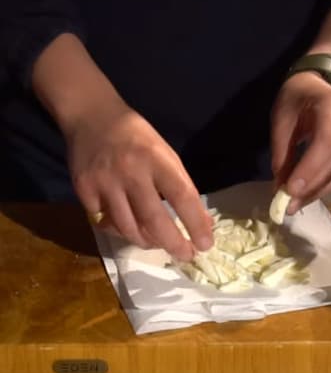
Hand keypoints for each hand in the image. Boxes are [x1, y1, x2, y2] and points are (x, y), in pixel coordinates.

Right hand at [65, 102, 212, 260]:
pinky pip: (105, 222)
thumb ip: (182, 187)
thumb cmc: (138, 138)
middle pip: (153, 220)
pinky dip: (120, 229)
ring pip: (127, 228)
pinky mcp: (83, 189)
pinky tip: (129, 226)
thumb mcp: (166, 154)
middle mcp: (131, 171)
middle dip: (173, 244)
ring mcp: (104, 182)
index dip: (195, 224)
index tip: (206, 245)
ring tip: (159, 243)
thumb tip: (202, 224)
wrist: (91, 116)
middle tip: (185, 256)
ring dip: (147, 242)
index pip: (182, 197)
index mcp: (157, 159)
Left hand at [270, 71, 330, 212]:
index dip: (310, 169)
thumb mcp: (282, 119)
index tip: (291, 191)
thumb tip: (280, 188)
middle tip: (290, 205)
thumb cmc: (299, 97)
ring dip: (321, 190)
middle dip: (313, 187)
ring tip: (299, 203)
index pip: (327, 142)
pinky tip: (313, 193)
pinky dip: (330, 185)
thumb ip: (282, 152)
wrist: (324, 81)